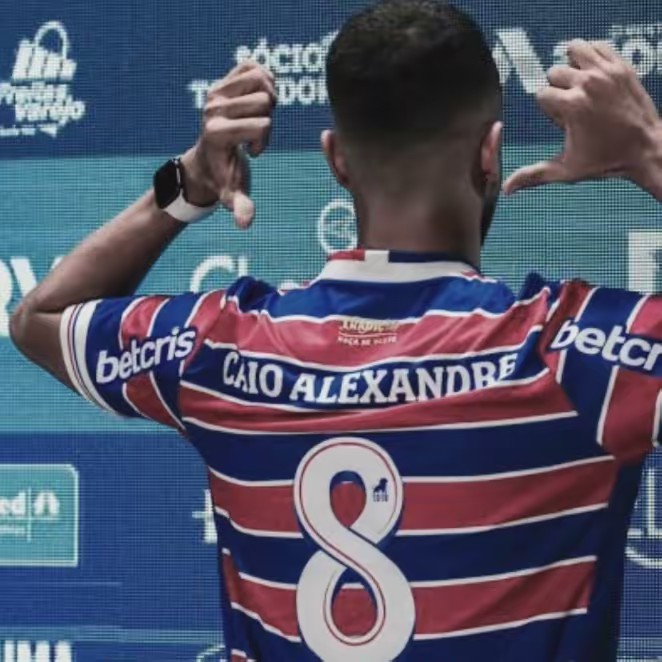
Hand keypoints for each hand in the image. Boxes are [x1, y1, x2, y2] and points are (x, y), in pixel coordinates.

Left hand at [181, 61, 276, 227]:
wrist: (206, 160)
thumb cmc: (224, 178)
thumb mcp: (232, 193)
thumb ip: (240, 206)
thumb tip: (245, 224)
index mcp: (216, 132)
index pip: (261, 124)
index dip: (264, 140)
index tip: (249, 152)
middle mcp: (212, 108)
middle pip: (264, 102)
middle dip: (267, 121)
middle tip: (251, 136)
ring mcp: (215, 91)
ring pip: (262, 81)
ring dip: (267, 101)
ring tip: (255, 118)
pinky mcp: (222, 80)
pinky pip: (254, 66)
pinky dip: (264, 80)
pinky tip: (258, 100)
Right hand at [504, 40, 661, 194]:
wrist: (646, 149)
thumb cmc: (606, 161)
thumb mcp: (566, 170)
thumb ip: (533, 175)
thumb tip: (506, 189)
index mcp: (572, 106)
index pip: (542, 94)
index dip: (548, 109)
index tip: (563, 122)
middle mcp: (588, 84)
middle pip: (555, 71)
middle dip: (559, 88)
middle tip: (573, 107)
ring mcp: (606, 71)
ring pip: (574, 50)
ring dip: (572, 65)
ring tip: (579, 85)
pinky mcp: (621, 65)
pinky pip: (598, 45)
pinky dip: (591, 54)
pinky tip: (592, 73)